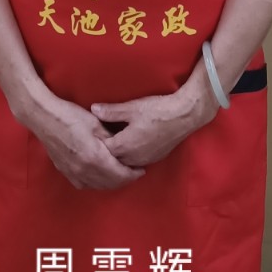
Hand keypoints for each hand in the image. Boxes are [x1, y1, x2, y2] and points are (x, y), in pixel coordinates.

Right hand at [24, 93, 147, 191]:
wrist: (44, 118)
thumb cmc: (71, 116)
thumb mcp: (96, 123)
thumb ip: (111, 139)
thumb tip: (125, 148)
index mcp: (94, 157)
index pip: (119, 174)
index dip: (133, 174)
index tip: (141, 170)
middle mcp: (84, 170)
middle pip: (110, 183)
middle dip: (125, 180)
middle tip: (134, 173)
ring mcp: (73, 173)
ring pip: (98, 186)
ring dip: (112, 183)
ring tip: (121, 174)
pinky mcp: (66, 172)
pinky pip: (85, 184)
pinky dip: (97, 183)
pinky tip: (101, 176)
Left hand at [87, 83, 210, 169]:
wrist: (183, 116)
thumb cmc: (157, 110)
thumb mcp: (132, 108)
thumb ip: (111, 111)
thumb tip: (93, 109)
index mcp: (124, 145)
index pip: (102, 150)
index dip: (94, 143)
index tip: (88, 136)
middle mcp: (133, 157)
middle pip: (111, 160)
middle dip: (103, 153)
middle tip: (96, 144)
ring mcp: (144, 160)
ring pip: (124, 164)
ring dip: (116, 158)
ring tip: (109, 147)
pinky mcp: (154, 159)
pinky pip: (135, 163)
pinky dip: (128, 159)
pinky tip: (127, 149)